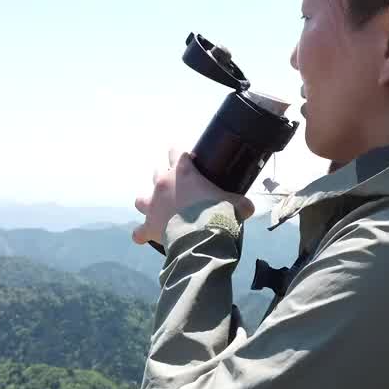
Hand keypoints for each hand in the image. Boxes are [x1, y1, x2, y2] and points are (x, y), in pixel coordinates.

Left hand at [132, 149, 255, 245]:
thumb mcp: (236, 204)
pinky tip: (148, 236)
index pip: (177, 151)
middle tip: (178, 187)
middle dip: (165, 176)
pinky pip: (139, 231)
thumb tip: (249, 208)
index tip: (191, 161)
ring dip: (148, 202)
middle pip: (157, 171)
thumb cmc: (218, 213)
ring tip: (157, 209)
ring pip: (141, 199)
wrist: (202, 235)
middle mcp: (163, 184)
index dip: (182, 155)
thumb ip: (241, 203)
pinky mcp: (149, 226)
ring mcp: (153, 205)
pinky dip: (143, 233)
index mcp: (183, 172)